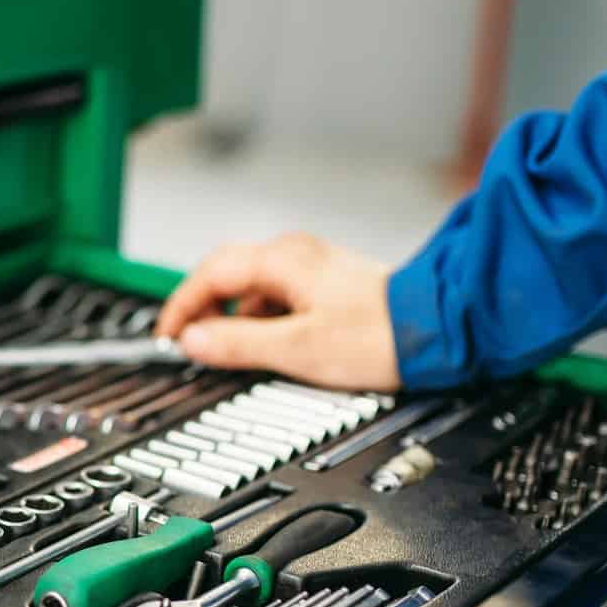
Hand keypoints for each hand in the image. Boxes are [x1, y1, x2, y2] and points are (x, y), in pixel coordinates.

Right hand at [155, 233, 401, 391]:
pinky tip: (272, 344)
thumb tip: (195, 341)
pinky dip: (263, 317)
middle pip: (227, 274)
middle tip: (192, 344)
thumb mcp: (296, 349)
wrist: (438, 329)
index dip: (181, 306)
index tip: (168, 334)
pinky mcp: (327, 283)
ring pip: (254, 287)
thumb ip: (238, 344)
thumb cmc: (378, 336)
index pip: (209, 275)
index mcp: (282, 261)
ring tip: (235, 351)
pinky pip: (278, 294)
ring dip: (236, 316)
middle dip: (204, 310)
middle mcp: (295, 254)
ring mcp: (312, 266)